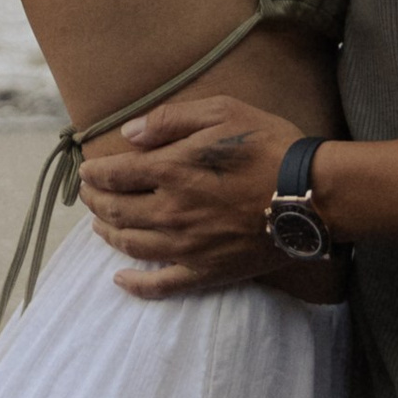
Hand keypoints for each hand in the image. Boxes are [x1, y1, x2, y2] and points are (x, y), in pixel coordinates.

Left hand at [79, 95, 298, 296]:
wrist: (310, 196)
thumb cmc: (269, 146)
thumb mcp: (223, 112)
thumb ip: (172, 119)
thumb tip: (131, 133)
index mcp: (171, 170)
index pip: (115, 175)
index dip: (94, 174)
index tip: (87, 172)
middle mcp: (170, 211)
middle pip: (115, 212)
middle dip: (95, 202)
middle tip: (88, 196)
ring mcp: (186, 247)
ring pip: (130, 245)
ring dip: (107, 235)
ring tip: (99, 226)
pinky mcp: (205, 272)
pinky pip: (160, 285)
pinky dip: (135, 285)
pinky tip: (120, 280)